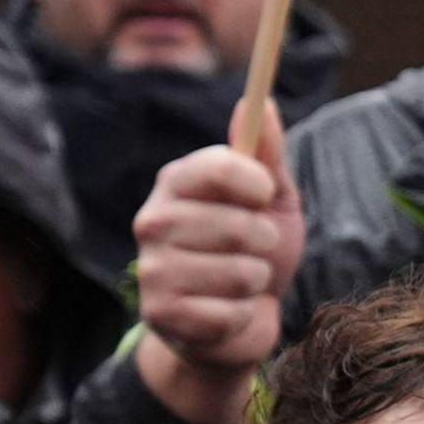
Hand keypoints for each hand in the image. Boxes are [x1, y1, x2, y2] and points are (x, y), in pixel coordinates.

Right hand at [130, 104, 304, 423]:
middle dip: (264, 243)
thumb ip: (267, 155)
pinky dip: (242, 316)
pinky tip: (227, 313)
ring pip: (239, 273)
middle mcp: (153, 221)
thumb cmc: (254, 252)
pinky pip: (229, 313)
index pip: (219, 166)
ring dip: (255, 282)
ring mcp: (152, 269)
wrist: (235, 324)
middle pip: (237, 225)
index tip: (263, 195)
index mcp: (176, 182)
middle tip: (253, 250)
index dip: (256, 184)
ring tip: (241, 283)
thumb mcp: (271, 200)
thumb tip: (260, 100)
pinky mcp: (160, 314)